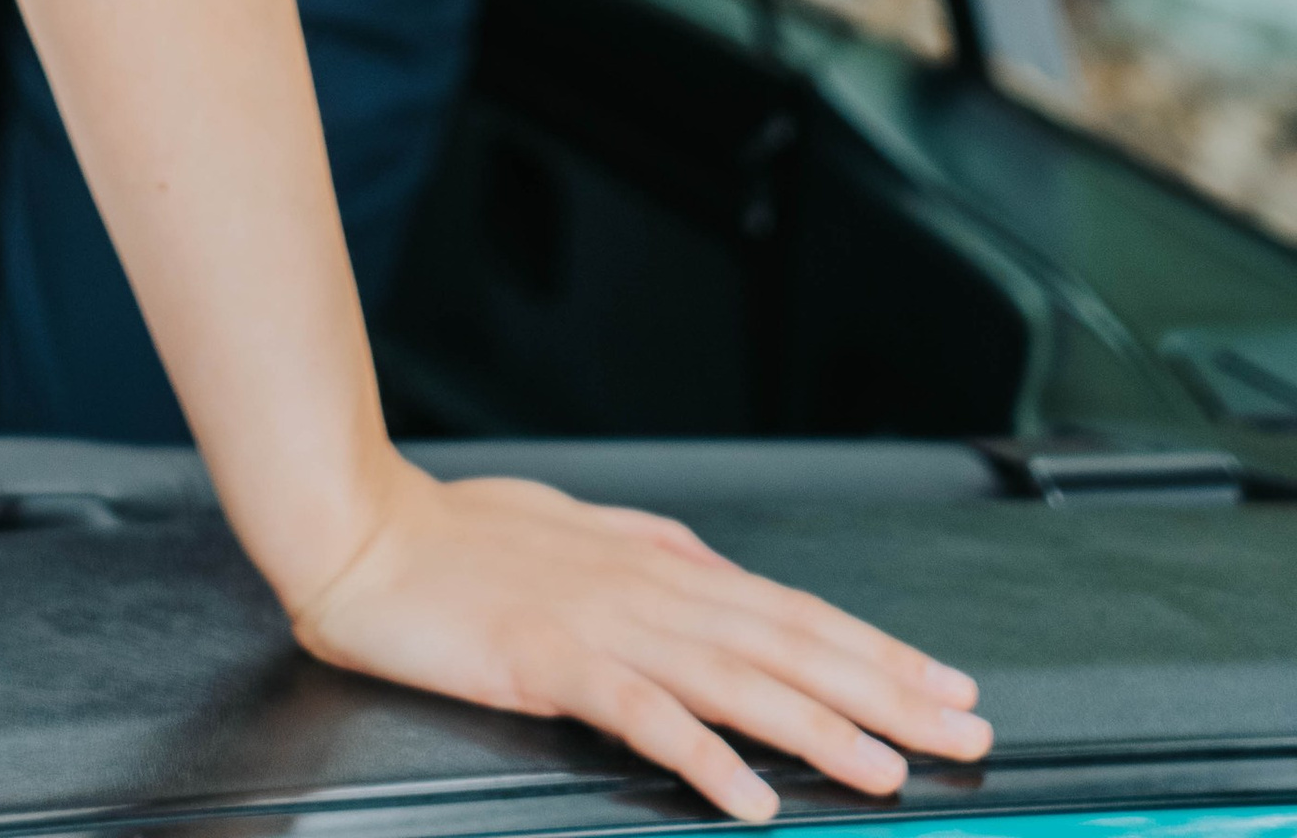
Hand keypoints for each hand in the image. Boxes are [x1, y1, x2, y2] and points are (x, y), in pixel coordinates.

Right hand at [287, 460, 992, 822]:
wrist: (361, 533)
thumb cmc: (455, 536)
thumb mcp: (569, 528)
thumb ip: (644, 546)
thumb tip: (708, 561)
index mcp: (655, 566)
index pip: (790, 612)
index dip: (874, 650)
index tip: (944, 683)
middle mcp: (647, 591)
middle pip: (788, 644)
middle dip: (885, 689)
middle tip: (963, 728)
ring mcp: (602, 625)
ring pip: (737, 679)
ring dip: (820, 726)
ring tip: (887, 768)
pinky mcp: (550, 660)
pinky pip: (643, 716)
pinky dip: (704, 756)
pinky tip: (750, 797)